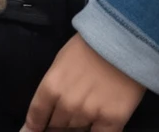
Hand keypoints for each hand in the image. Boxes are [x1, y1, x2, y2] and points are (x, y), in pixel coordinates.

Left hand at [21, 31, 146, 130]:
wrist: (125, 36)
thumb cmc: (91, 44)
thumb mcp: (62, 60)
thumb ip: (53, 87)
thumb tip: (46, 111)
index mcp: (52, 86)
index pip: (36, 117)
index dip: (33, 128)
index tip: (33, 131)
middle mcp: (67, 104)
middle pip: (56, 127)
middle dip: (58, 125)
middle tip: (67, 114)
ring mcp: (89, 114)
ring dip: (77, 126)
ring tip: (85, 111)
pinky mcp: (112, 120)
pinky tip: (95, 126)